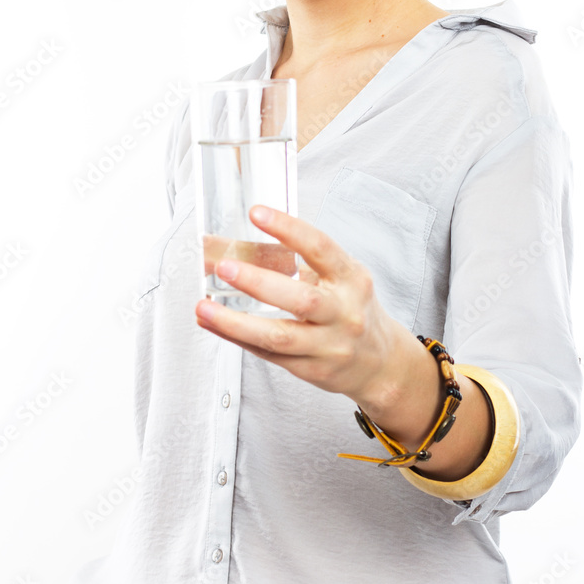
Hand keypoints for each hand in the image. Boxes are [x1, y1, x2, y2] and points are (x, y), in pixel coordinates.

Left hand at [194, 204, 405, 407]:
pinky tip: (214, 324)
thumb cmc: (352, 309)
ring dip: (235, 322)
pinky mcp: (312, 370)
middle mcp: (344, 312)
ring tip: (203, 308)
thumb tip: (248, 241)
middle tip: (225, 267)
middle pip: (301, 299)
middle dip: (258, 282)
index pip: (320, 248)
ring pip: (278, 336)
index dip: (289, 228)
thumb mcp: (343, 277)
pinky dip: (238, 338)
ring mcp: (329, 345)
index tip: (257, 213)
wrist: (380, 363)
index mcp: (351, 279)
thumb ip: (306, 260)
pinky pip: (269, 355)